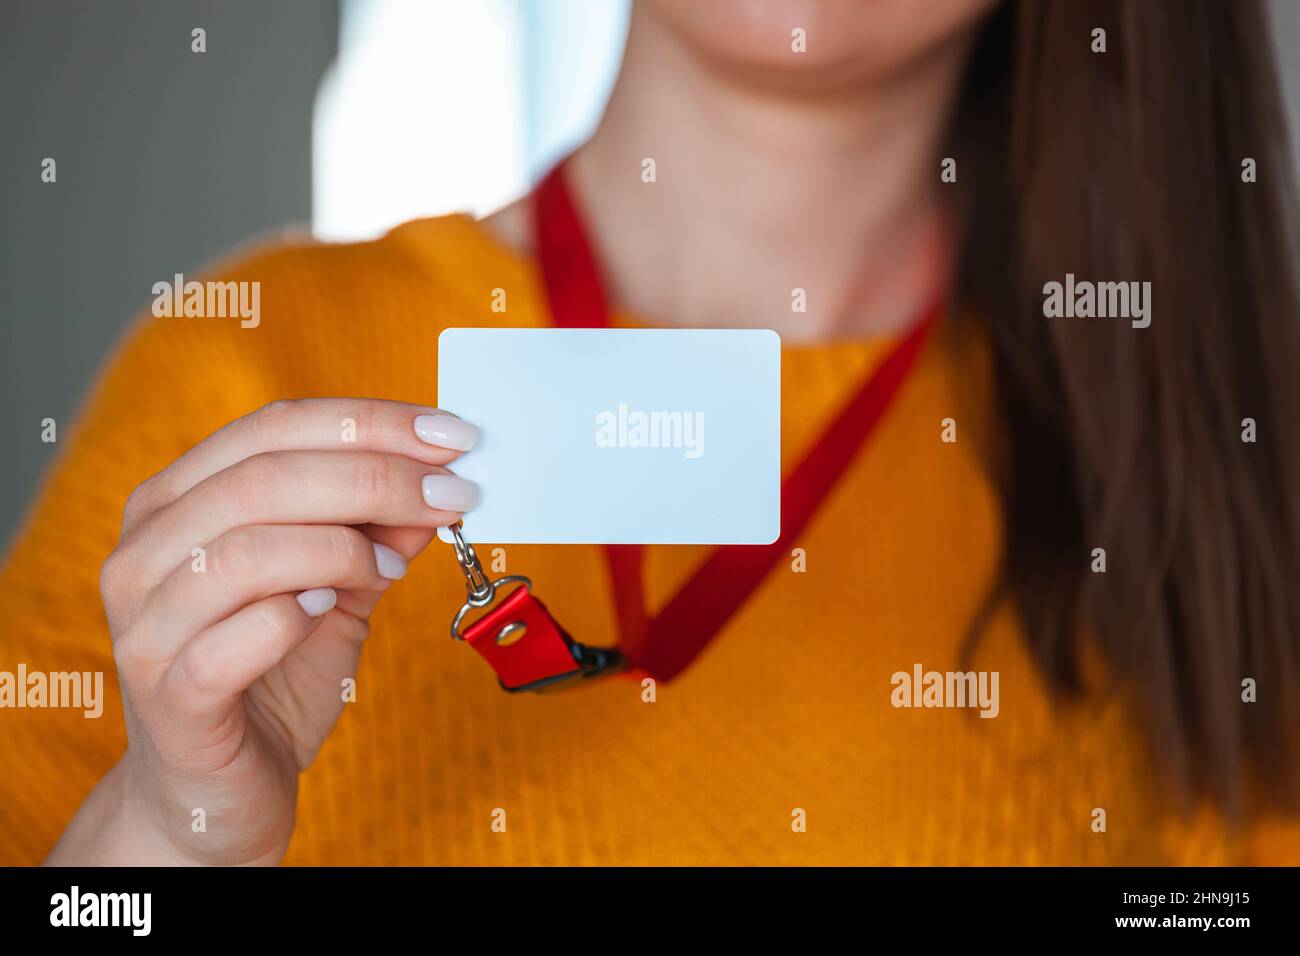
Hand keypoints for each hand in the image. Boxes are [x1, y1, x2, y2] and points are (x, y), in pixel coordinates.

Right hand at [46, 399, 479, 865]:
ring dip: (343, 549)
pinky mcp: (166, 696)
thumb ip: (376, 534)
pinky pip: (232, 638)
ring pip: (246, 549)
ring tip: (391, 571)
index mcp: (177, 501)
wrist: (218, 790)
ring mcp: (144, 624)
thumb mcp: (338, 590)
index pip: (274, 427)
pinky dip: (295, 615)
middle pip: (264, 478)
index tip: (452, 434)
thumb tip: (440, 479)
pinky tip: (329, 611)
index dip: (370, 422)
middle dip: (377, 477)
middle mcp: (145, 551)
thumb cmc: (271, 676)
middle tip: (452, 493)